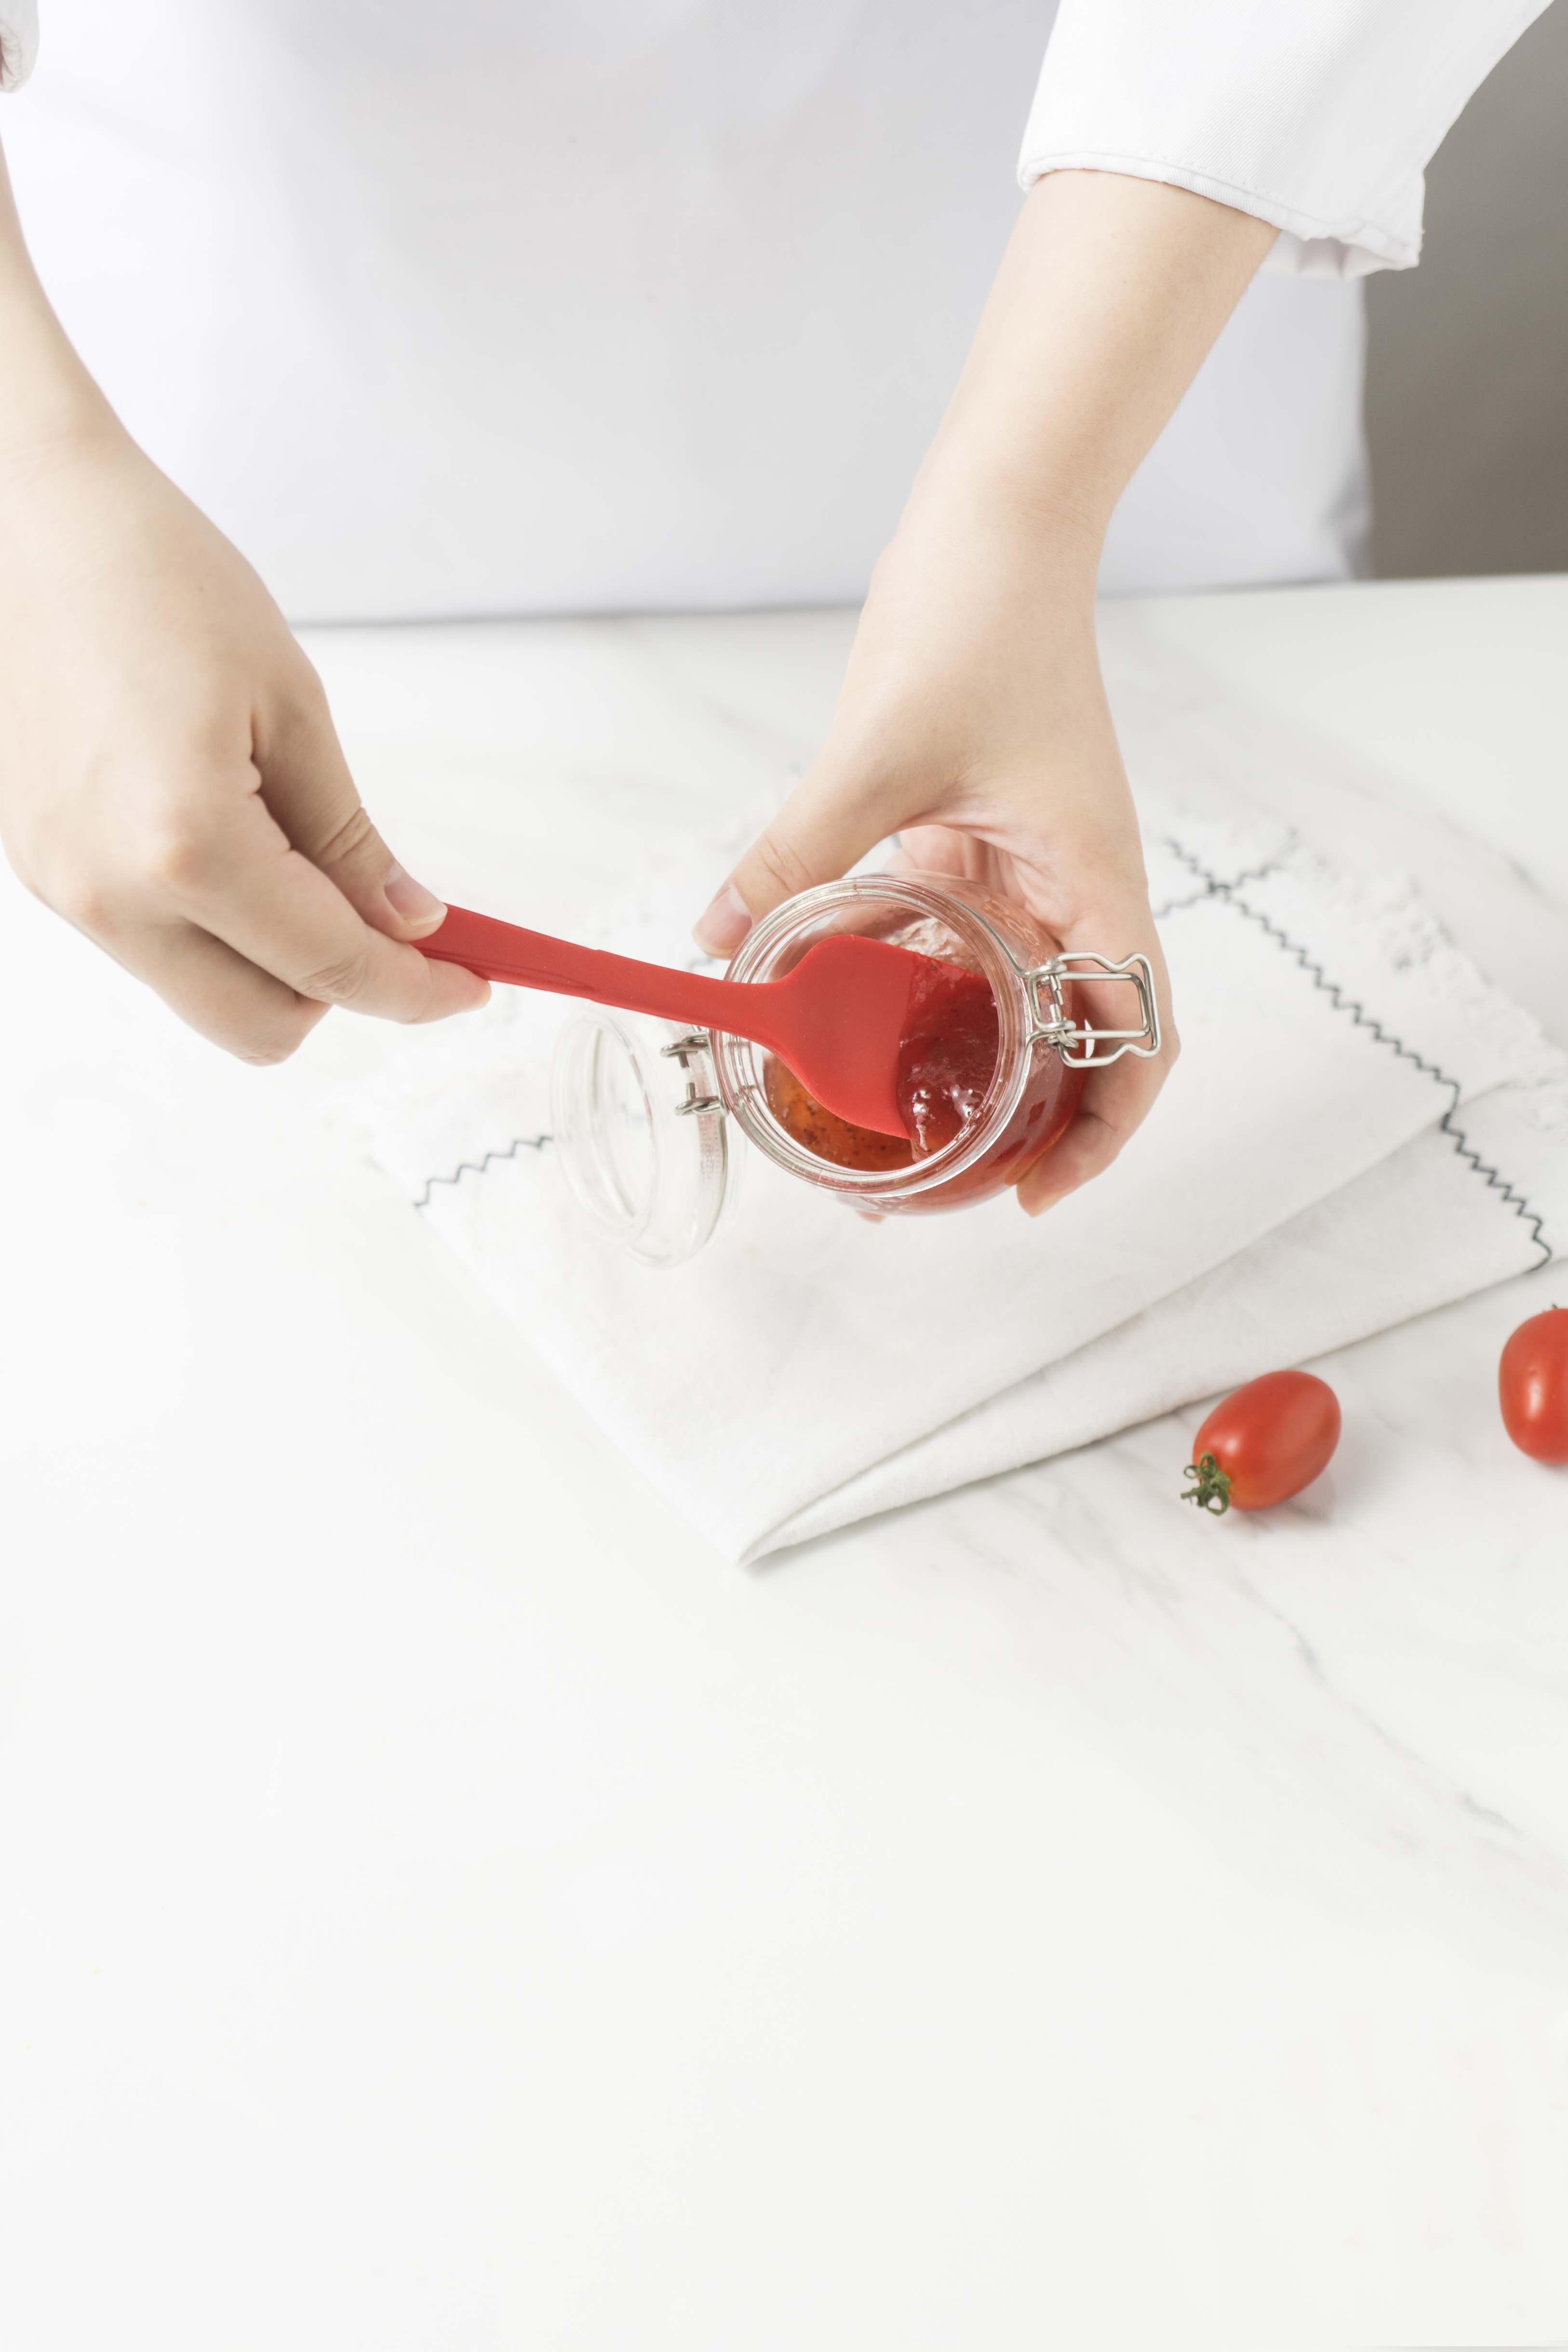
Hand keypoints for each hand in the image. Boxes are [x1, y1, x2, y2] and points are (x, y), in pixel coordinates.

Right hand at [0, 138, 484, 1061]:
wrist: (35, 522)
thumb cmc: (155, 579)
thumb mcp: (292, 707)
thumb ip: (349, 838)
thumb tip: (406, 921)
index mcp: (185, 844)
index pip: (330, 967)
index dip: (414, 989)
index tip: (470, 983)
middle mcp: (111, 889)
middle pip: (261, 1026)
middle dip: (340, 991)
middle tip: (394, 926)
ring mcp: (66, 888)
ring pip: (205, 994)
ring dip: (276, 959)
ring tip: (304, 856)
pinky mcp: (45, 869)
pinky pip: (155, 942)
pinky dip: (218, 925)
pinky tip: (238, 838)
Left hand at [693, 171, 1274, 1210]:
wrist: (989, 527)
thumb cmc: (979, 623)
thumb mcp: (882, 753)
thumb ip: (801, 850)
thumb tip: (720, 935)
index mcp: (1094, 879)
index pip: (1139, 1039)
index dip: (1102, 1133)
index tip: (1033, 1195)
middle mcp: (1073, 886)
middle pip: (1076, 1043)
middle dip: (1020, 1124)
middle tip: (935, 1184)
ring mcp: (1026, 868)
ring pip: (1007, 996)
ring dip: (953, 1059)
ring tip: (879, 1121)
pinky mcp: (974, 842)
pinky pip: (951, 938)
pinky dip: (907, 980)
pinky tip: (837, 1006)